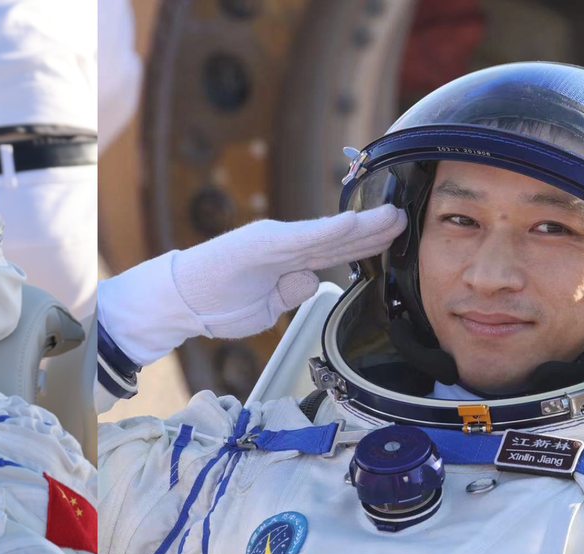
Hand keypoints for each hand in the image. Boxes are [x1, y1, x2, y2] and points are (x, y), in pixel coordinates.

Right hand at [173, 205, 405, 338]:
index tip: (396, 235)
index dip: (365, 243)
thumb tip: (311, 282)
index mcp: (285, 260)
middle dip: (374, 231)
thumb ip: (290, 292)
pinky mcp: (260, 244)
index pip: (334, 251)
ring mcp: (273, 242)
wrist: (177, 301)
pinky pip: (301, 240)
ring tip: (393, 217)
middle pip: (338, 240)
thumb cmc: (216, 303)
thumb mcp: (266, 307)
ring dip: (362, 227)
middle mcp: (282, 245)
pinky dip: (328, 232)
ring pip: (326, 236)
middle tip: (406, 219)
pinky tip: (352, 224)